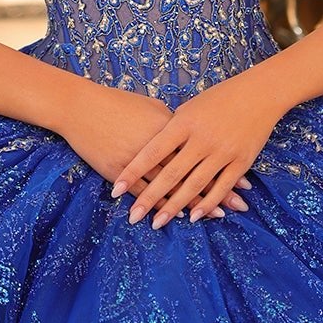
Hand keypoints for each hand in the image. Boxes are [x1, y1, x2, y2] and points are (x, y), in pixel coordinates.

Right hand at [61, 81, 252, 216]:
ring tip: (208, 218)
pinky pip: (142, 191)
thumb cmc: (118, 103)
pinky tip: (170, 216)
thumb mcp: (152, 108)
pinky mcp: (118, 170)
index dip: (223, 169)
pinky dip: (158, 204)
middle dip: (215, 192)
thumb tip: (192, 136)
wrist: (80, 106)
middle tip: (234, 208)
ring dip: (189, 204)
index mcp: (171, 126)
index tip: (243, 184)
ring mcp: (138, 159)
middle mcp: (159, 145)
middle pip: (192, 172)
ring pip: (169, 187)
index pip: (204, 153)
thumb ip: (175, 123)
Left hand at [110, 73, 280, 227]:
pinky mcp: (241, 161)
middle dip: (150, 198)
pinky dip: (207, 204)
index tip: (116, 189)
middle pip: (170, 173)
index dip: (133, 171)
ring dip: (175, 207)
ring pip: (194, 185)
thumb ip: (172, 130)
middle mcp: (202, 139)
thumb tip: (150, 149)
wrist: (259, 93)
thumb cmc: (219, 98)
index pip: (152, 151)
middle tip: (133, 217)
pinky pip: (221, 187)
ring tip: (158, 223)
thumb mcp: (190, 108)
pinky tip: (193, 217)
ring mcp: (222, 151)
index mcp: (184, 123)